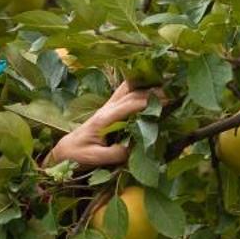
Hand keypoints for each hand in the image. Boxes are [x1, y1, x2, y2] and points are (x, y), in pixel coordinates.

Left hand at [46, 80, 160, 169]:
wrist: (65, 150)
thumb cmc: (78, 155)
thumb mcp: (94, 158)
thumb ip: (114, 154)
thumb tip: (135, 149)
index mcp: (103, 118)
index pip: (129, 105)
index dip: (148, 101)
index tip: (167, 101)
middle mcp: (106, 108)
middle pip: (131, 92)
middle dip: (153, 90)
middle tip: (174, 91)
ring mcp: (108, 106)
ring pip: (128, 87)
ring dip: (145, 82)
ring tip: (166, 80)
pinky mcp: (110, 108)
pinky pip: (125, 91)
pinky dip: (139, 84)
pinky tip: (152, 82)